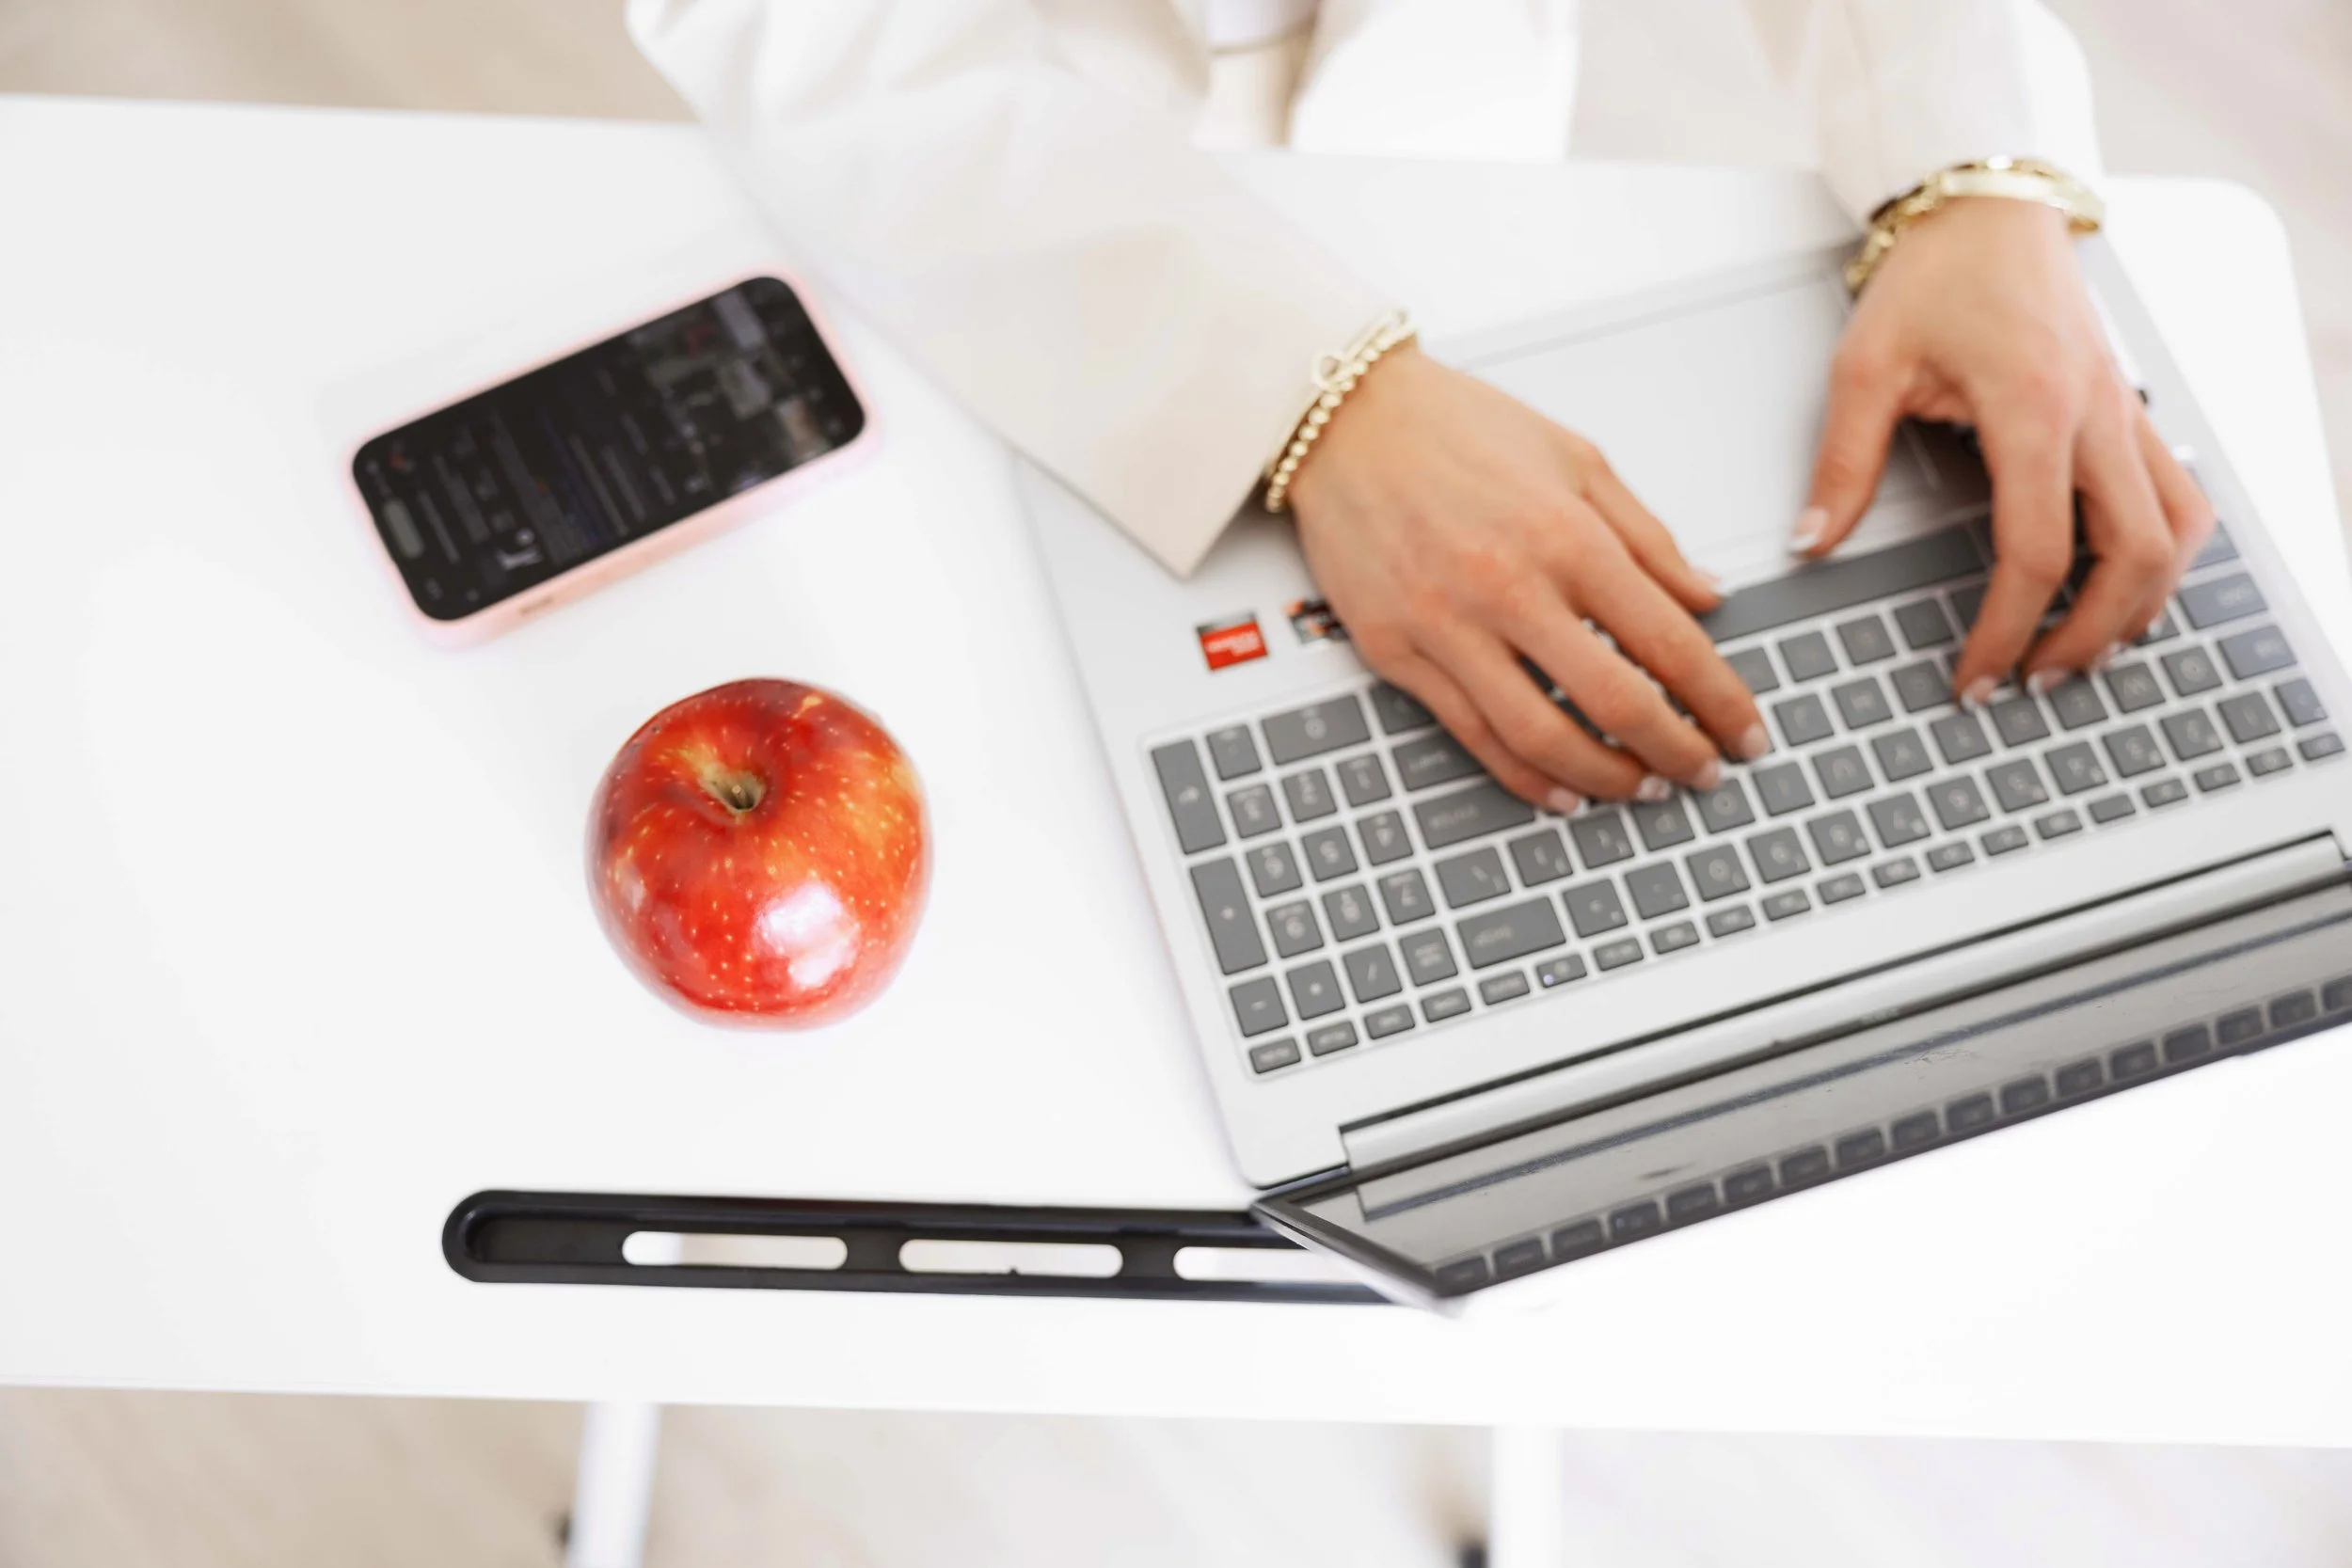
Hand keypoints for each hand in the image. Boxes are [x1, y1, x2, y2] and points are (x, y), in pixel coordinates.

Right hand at [1287, 343, 1767, 808]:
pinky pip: (1471, 734)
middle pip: (1615, 701)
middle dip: (1675, 751)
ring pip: (1541, 735)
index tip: (1743, 730)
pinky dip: (1524, 775)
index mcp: (1567, 534)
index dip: (1719, 699)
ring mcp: (1446, 625)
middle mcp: (1508, 585)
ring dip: (1603, 777)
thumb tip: (1708, 599)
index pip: (1669, 641)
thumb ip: (1648, 537)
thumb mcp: (1577, 459)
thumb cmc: (1457, 427)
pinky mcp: (1395, 650)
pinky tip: (1560, 790)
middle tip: (1703, 772)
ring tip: (1639, 789)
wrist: (1346, 420)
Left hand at [1795, 197, 2213, 701]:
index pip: (2037, 551)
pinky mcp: (2130, 410)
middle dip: (2088, 635)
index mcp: (2034, 407)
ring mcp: (2126, 412)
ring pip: (2176, 532)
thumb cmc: (1936, 273)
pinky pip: (2178, 496)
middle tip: (2032, 681)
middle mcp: (2100, 414)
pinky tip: (2123, 586)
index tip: (1976, 676)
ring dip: (2140, 602)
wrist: (1989, 205)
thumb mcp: (1866, 365)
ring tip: (2081, 649)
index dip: (2008, 629)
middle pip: (2134, 557)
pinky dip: (2160, 554)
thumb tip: (1812, 542)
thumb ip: (1842, 463)